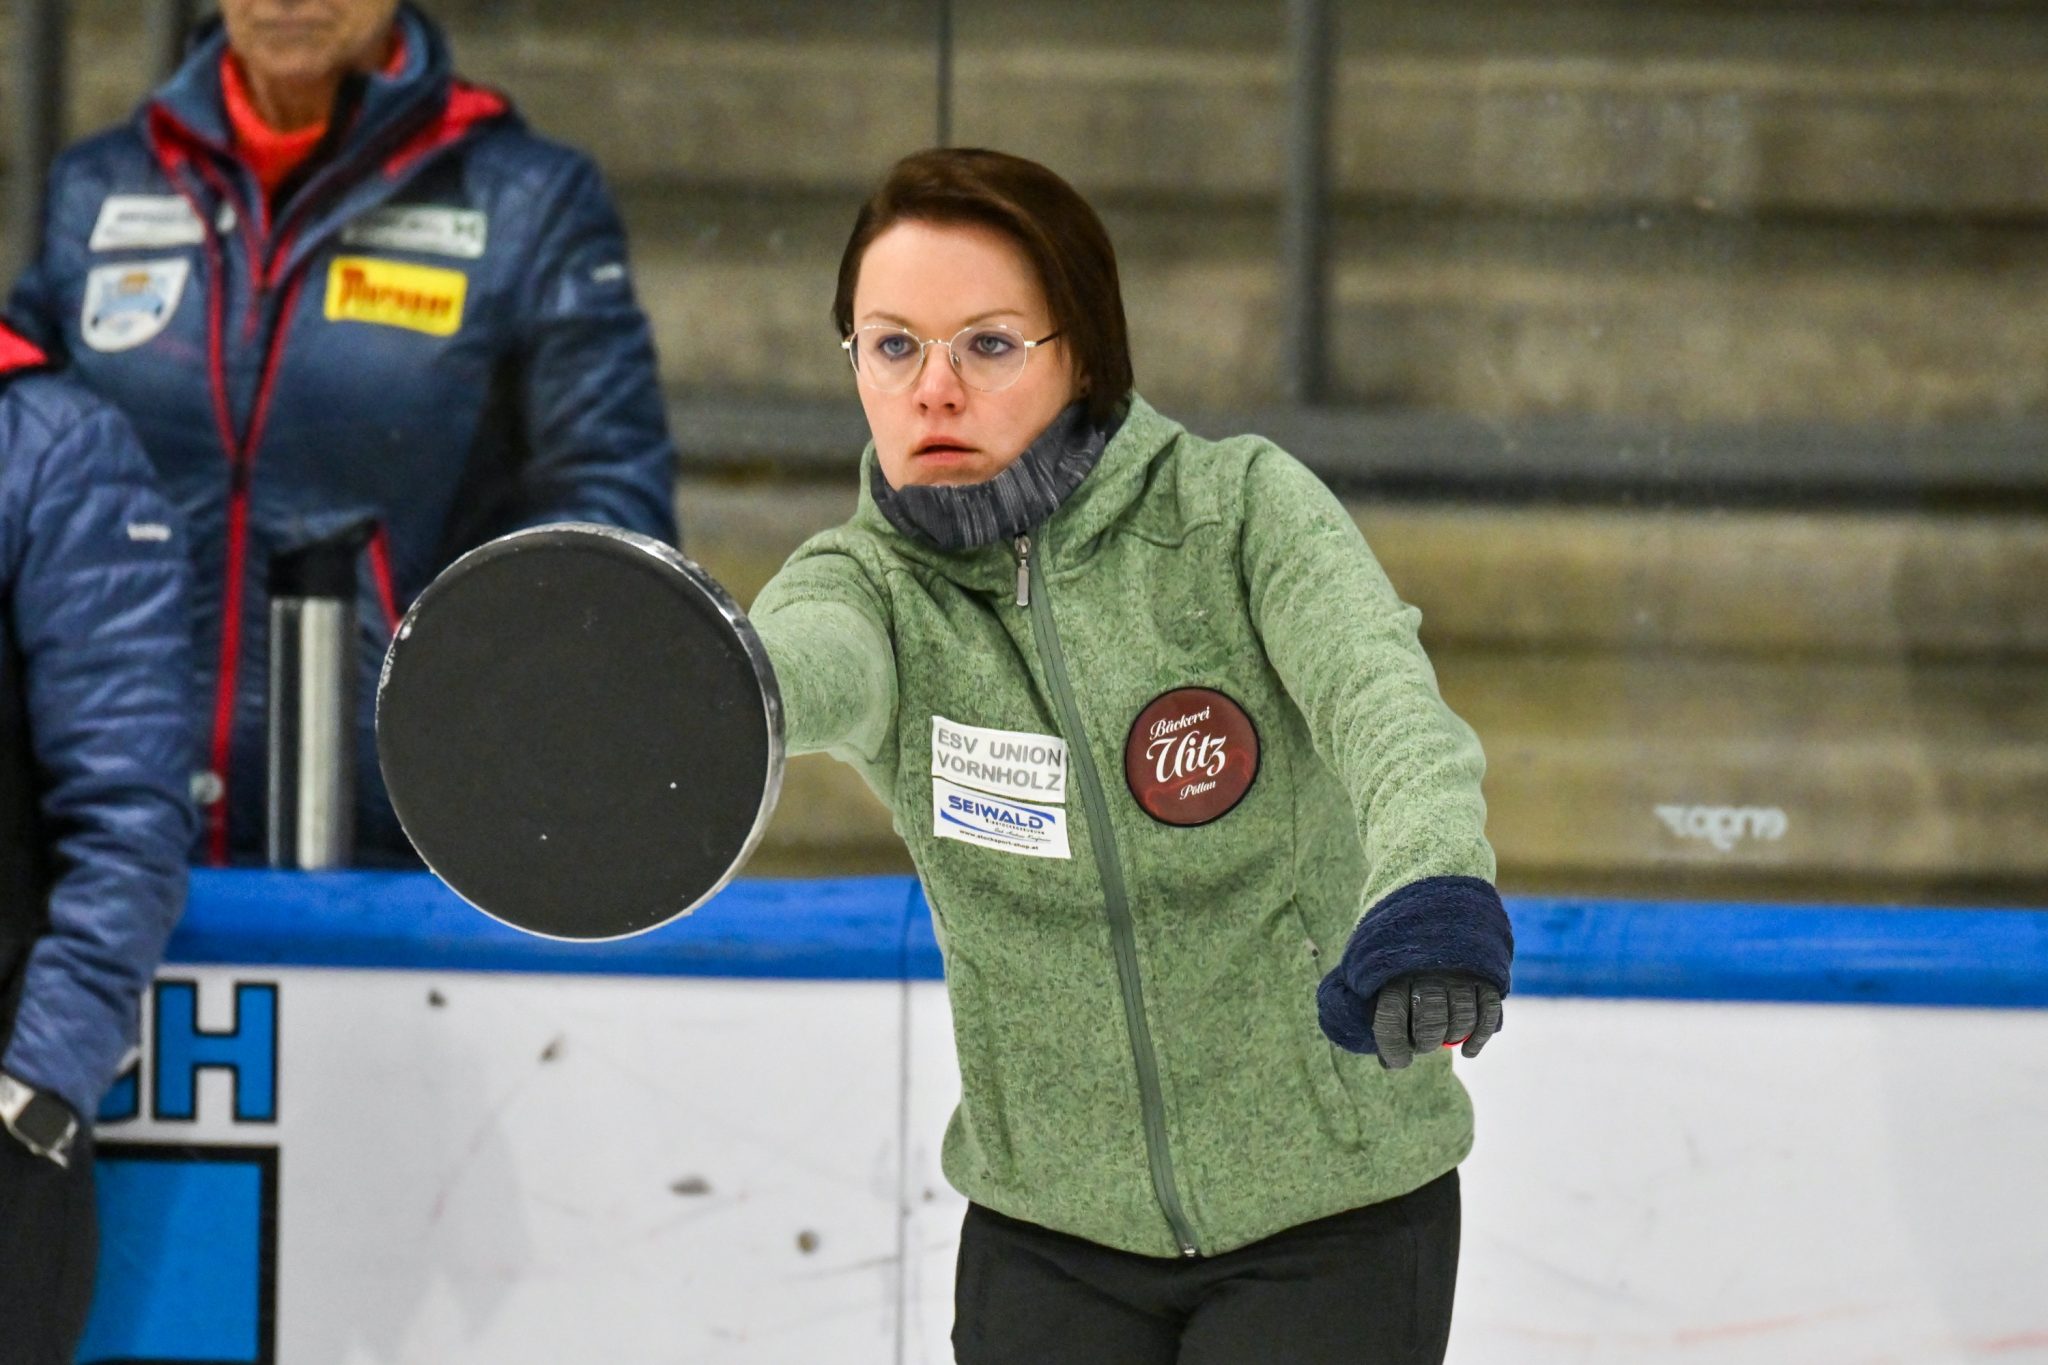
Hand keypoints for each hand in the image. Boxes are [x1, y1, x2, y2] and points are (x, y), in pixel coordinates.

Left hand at [1369, 973, 1501, 1070]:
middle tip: (1425, 1045)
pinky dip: (1480, 1037)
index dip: (1394, 1047)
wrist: (1436, 931)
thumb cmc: (1404, 972)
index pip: (1391, 1017)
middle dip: (1428, 1043)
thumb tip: (1390, 1065)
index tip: (1401, 1061)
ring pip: (1462, 1019)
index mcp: (1394, 974)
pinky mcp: (1485, 977)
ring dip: (1454, 1038)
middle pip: (1431, 1021)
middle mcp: (1428, 971)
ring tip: (1445, 1039)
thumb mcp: (1384, 989)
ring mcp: (1460, 974)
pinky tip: (1468, 1051)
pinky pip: (1488, 1013)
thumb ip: (1387, 1024)